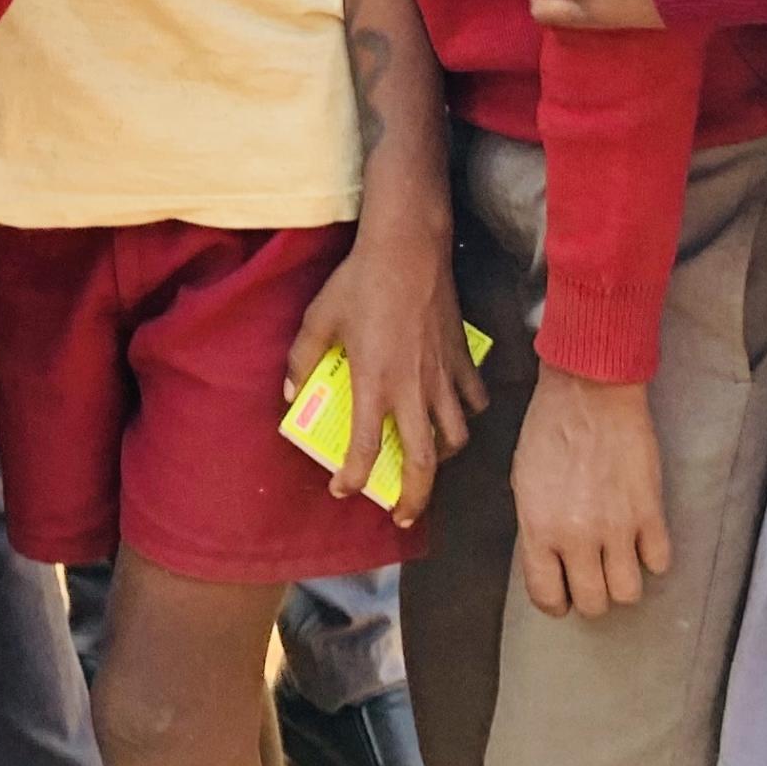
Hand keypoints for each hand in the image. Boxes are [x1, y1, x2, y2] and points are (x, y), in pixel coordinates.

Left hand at [284, 213, 480, 521]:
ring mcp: (444, 378)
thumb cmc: (359, 283)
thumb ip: (301, 359)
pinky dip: (468, 415)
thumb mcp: (318, 319)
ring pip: (457, 438)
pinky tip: (455, 413)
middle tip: (404, 515)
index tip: (342, 489)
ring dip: (443, 459)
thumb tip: (292, 394)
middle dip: (415, 498)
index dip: (353, 477)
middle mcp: (414, 391)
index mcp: (375, 385)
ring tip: (428, 463)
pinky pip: (474, 401)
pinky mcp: (463, 360)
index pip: (366, 449)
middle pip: (424, 463)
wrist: (408, 250)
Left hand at [513, 366, 669, 619]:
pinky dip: (652, 558)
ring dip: (623, 583)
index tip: (561, 595)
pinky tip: (642, 540)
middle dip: (590, 596)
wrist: (588, 392)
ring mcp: (618, 528)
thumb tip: (549, 559)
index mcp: (538, 528)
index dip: (555, 602)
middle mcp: (578, 536)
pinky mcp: (651, 513)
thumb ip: (536, 526)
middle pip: (593, 603)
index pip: (546, 596)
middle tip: (590, 578)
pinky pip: (660, 562)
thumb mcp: (524, 481)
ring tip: (617, 563)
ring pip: (628, 593)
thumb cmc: (548, 429)